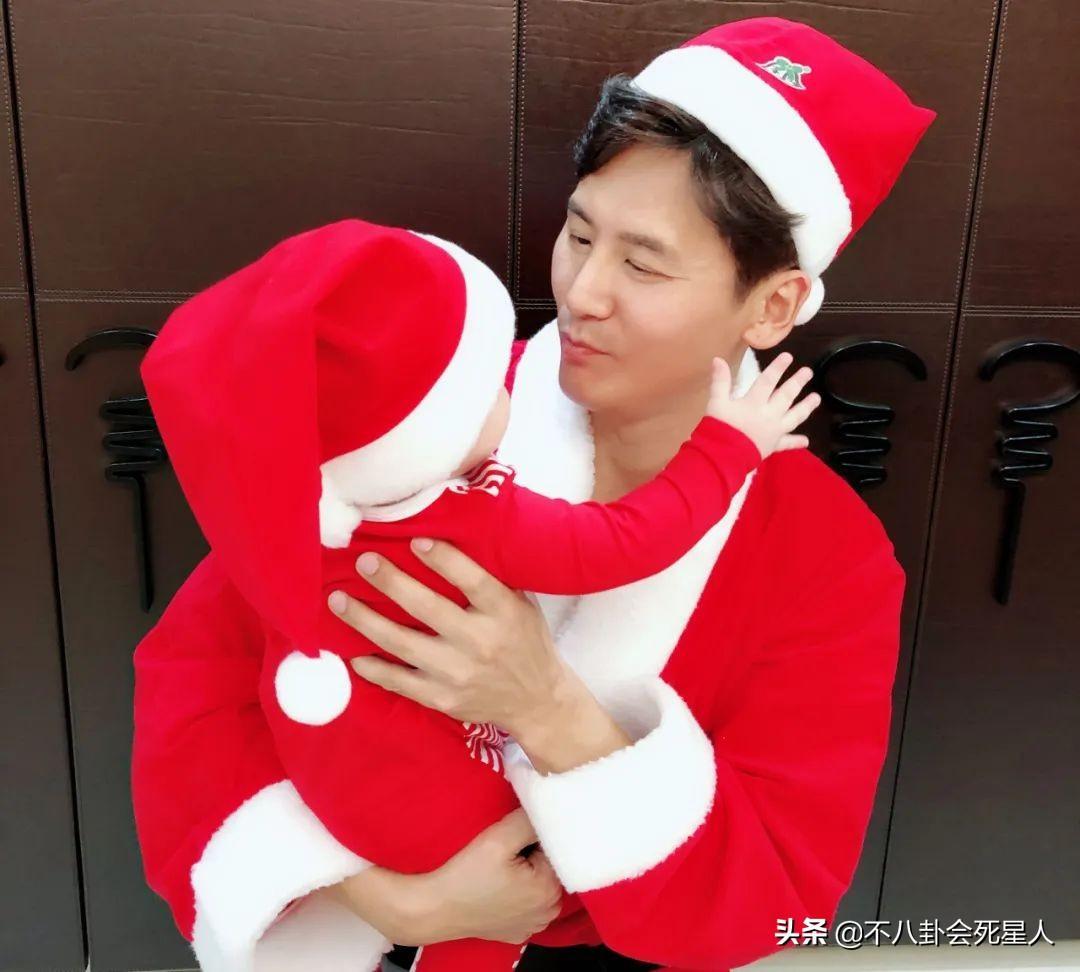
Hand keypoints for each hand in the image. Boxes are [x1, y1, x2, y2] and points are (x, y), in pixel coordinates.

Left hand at [331, 539, 572, 736]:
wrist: (536, 702)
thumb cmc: (525, 641)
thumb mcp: (521, 605)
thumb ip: (490, 580)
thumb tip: (446, 540)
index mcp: (504, 613)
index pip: (473, 582)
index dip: (444, 561)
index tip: (415, 542)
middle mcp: (480, 643)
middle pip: (428, 609)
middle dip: (391, 583)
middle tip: (363, 563)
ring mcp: (458, 674)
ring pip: (402, 644)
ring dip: (365, 621)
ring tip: (337, 601)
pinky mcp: (442, 699)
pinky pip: (399, 682)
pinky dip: (374, 667)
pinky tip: (352, 653)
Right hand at [423, 809, 563, 943]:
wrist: (436, 909)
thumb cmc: (467, 875)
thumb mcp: (499, 838)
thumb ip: (529, 821)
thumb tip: (549, 812)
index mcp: (550, 889)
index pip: (553, 849)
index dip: (531, 840)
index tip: (510, 842)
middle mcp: (549, 911)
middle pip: (548, 869)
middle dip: (531, 857)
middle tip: (501, 857)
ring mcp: (534, 926)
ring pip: (538, 886)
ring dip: (525, 876)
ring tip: (498, 873)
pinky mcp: (518, 933)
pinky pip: (526, 905)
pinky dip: (517, 896)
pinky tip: (497, 891)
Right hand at [707, 350, 819, 459]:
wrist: (723, 456)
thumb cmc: (719, 427)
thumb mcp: (716, 402)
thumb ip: (720, 381)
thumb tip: (718, 359)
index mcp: (754, 402)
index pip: (768, 381)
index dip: (777, 368)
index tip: (788, 356)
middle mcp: (769, 414)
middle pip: (786, 396)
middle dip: (797, 382)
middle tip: (808, 372)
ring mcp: (774, 430)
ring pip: (794, 417)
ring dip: (806, 407)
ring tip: (817, 398)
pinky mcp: (773, 445)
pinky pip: (787, 443)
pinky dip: (796, 442)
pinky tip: (806, 441)